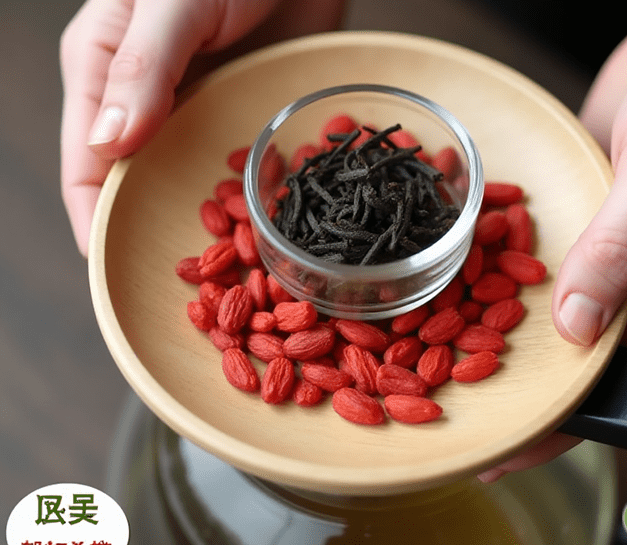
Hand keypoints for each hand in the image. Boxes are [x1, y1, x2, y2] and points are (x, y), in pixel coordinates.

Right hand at [60, 0, 345, 255]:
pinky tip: (263, 224)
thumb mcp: (173, 4)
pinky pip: (235, 164)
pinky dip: (245, 196)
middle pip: (134, 182)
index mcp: (104, 71)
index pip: (83, 163)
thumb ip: (142, 68)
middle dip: (150, 231)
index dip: (93, 219)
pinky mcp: (238, 110)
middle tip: (183, 281)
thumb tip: (106, 146)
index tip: (111, 269)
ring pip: (184, 180)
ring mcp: (195, 108)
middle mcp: (145, 98)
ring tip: (227, 266)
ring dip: (203, 220)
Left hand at [479, 0, 626, 481]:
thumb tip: (578, 329)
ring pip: (566, 308)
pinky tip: (467, 297)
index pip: (616, 369)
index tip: (500, 442)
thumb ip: (621, 247)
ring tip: (442, 367)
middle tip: (446, 406)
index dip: (554, 402)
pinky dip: (516, 278)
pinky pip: (557, 263)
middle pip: (585, 350)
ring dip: (510, 330)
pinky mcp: (604, 219)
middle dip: (523, 376)